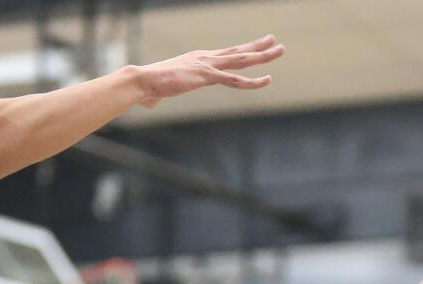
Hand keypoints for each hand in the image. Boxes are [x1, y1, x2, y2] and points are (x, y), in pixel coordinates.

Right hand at [135, 35, 284, 108]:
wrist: (143, 80)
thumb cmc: (148, 86)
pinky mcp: (207, 76)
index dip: (243, 49)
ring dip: (262, 56)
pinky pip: (235, 79)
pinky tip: (267, 80)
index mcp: (198, 59)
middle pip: (238, 51)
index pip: (226, 53)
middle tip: (275, 42)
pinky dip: (252, 81)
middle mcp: (206, 58)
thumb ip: (158, 96)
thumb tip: (149, 102)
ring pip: (242, 59)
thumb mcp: (159, 90)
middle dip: (258, 46)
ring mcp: (208, 65)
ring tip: (280, 50)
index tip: (257, 44)